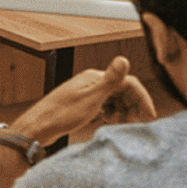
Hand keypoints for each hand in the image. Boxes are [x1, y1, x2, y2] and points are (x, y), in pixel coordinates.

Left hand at [11, 56, 155, 144]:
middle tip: (134, 123)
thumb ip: (110, 81)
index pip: (128, 83)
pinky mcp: (81, 105)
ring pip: (114, 100)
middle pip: (122, 91)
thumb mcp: (91, 99)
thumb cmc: (60, 115)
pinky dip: (111, 114)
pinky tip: (107, 123)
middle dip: (132, 107)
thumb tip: (123, 59)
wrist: (38, 128)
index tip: (149, 115)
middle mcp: (91, 83)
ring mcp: (86, 93)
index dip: (142, 99)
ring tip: (119, 125)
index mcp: (95, 78)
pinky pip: (104, 107)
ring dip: (122, 111)